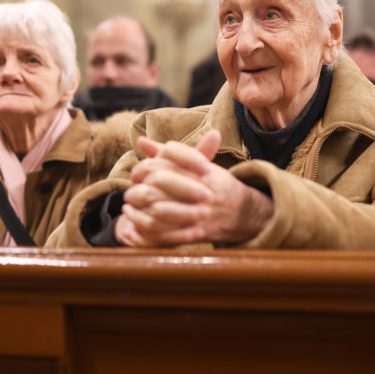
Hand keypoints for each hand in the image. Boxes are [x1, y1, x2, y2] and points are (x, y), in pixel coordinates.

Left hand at [115, 130, 273, 246]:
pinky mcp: (198, 233)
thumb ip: (169, 155)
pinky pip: (167, 232)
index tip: (137, 172)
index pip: (169, 157)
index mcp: (203, 169)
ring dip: (139, 207)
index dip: (147, 164)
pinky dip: (146, 227)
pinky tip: (134, 221)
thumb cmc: (215, 185)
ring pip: (161, 208)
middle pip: (162, 180)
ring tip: (128, 205)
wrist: (246, 213)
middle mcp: (203, 189)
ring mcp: (201, 212)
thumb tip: (141, 141)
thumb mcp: (198, 165)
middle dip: (140, 185)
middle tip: (129, 191)